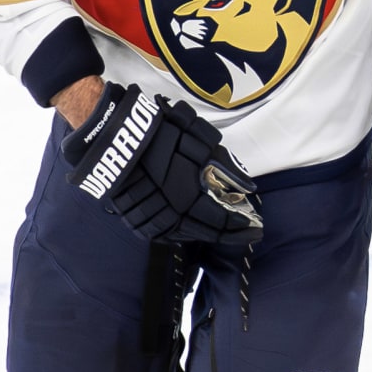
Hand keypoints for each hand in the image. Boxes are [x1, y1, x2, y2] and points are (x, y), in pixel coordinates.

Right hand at [59, 83, 263, 246]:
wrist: (116, 138)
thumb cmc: (161, 136)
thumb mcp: (200, 142)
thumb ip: (225, 165)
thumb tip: (248, 185)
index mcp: (188, 199)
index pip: (221, 222)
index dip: (240, 226)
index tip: (255, 227)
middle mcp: (171, 216)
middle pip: (205, 233)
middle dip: (229, 234)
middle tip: (246, 233)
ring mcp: (151, 221)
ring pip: (186, 235)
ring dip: (207, 234)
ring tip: (225, 231)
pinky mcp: (137, 220)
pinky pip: (167, 233)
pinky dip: (186, 231)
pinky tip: (196, 226)